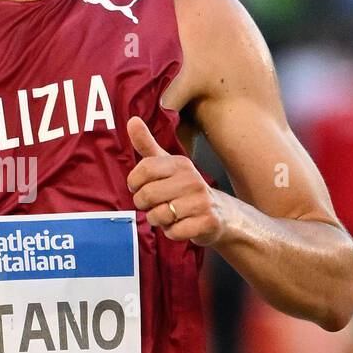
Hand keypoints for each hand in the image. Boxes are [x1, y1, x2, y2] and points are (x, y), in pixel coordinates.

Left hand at [126, 116, 226, 244]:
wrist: (220, 214)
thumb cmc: (184, 188)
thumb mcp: (166, 165)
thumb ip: (146, 144)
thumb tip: (131, 120)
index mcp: (180, 164)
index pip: (143, 170)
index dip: (134, 184)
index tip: (138, 187)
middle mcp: (192, 179)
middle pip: (147, 195)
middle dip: (144, 205)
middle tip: (154, 205)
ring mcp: (201, 201)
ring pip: (158, 216)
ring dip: (158, 220)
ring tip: (169, 215)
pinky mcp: (207, 222)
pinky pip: (173, 232)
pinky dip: (172, 233)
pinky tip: (181, 225)